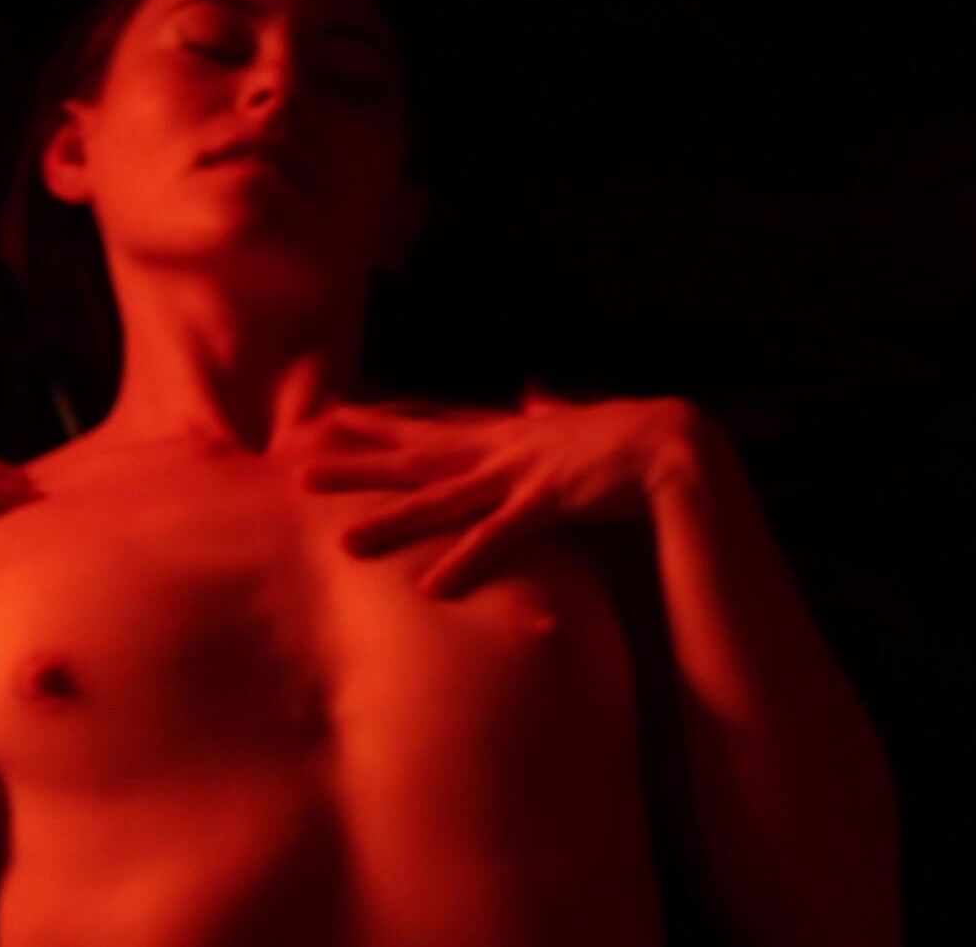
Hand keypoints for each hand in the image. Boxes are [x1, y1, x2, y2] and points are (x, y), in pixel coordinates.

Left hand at [302, 384, 708, 597]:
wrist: (672, 443)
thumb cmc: (629, 436)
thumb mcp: (578, 418)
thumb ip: (549, 408)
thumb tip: (534, 388)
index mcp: (508, 434)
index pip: (433, 427)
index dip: (384, 423)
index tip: (337, 416)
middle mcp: (502, 451)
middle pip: (417, 461)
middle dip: (360, 467)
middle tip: (302, 473)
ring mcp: (520, 477)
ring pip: (442, 502)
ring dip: (393, 523)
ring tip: (345, 543)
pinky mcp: (547, 503)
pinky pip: (497, 539)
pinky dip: (465, 561)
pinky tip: (432, 586)